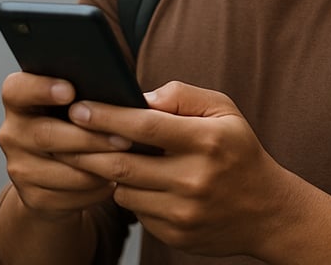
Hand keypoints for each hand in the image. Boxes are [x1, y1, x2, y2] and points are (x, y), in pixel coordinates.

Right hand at [0, 71, 127, 219]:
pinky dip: (93, 188)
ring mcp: (18, 167)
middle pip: (45, 134)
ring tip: (125, 160)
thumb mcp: (76, 101)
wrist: (58, 171)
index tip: (70, 90)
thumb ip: (85, 92)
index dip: (40, 88)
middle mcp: (12, 132)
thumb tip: (118, 92)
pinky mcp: (31, 197)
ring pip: (58, 168)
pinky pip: (64, 195)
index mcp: (19, 99)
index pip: (16, 89)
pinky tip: (112, 181)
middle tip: (123, 138)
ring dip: (95, 166)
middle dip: (88, 137)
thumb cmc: (77, 121)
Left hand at [58, 81, 293, 257]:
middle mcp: (193, 179)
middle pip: (123, 164)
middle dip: (87, 147)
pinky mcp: (175, 234)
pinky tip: (130, 179)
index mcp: (206, 140)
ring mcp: (183, 212)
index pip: (145, 127)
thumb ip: (182, 96)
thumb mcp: (224, 109)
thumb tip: (140, 97)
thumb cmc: (239, 150)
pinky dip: (127, 192)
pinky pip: (136, 211)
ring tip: (94, 153)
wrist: (267, 210)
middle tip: (64, 133)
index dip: (108, 116)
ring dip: (105, 172)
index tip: (79, 107)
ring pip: (124, 190)